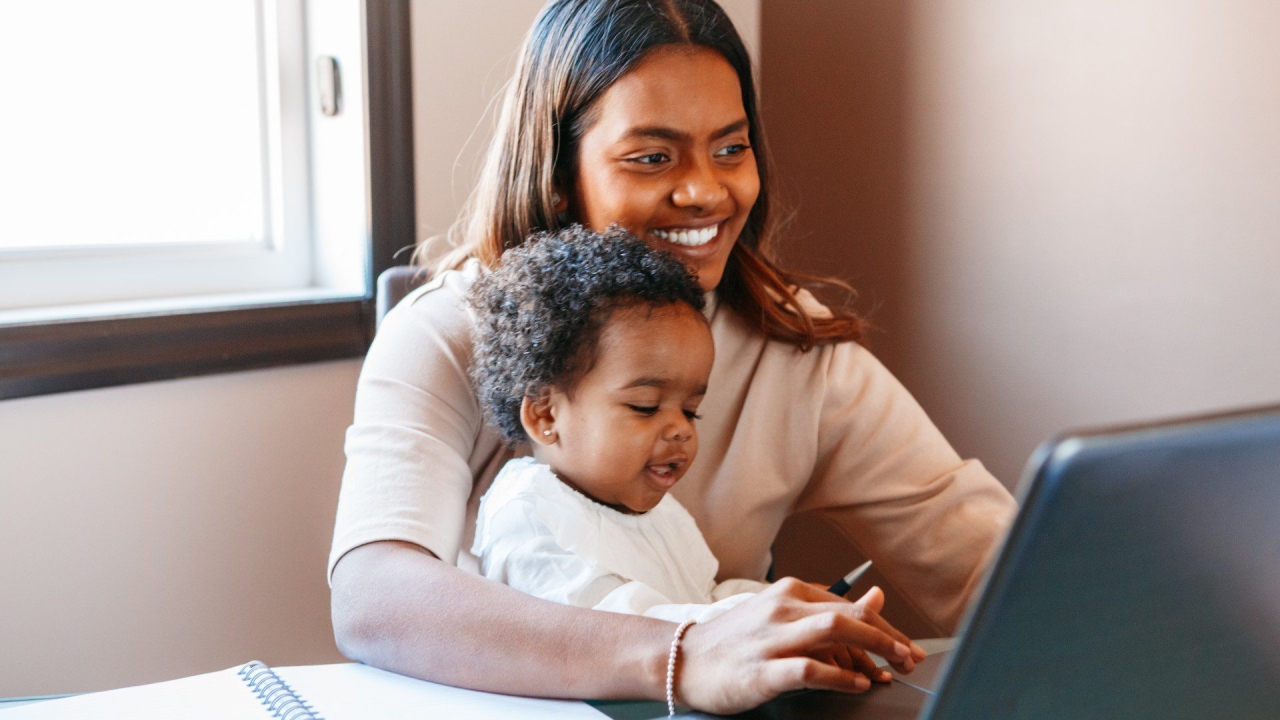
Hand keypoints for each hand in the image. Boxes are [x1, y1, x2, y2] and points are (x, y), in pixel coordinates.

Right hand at [675, 578, 926, 713]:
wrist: (681, 660)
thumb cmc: (734, 641)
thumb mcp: (782, 616)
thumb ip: (828, 609)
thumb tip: (877, 597)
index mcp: (789, 592)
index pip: (848, 605)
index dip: (884, 628)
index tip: (906, 647)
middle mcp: (781, 609)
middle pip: (847, 615)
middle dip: (887, 637)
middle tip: (911, 659)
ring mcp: (771, 638)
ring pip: (832, 632)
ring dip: (871, 649)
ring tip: (894, 667)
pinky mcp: (762, 670)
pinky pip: (809, 669)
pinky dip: (839, 676)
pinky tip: (856, 684)